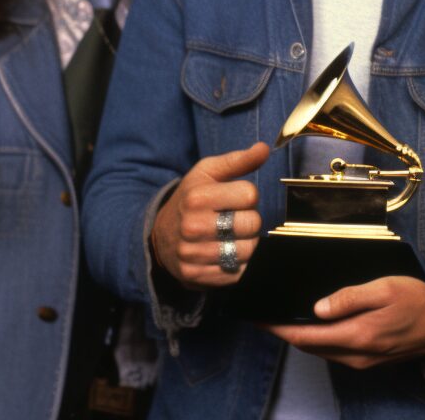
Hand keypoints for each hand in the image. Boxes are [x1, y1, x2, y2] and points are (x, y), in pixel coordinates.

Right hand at [150, 142, 268, 288]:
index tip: (236, 198)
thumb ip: (238, 160)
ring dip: (247, 243)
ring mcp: (194, 254)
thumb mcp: (208, 172)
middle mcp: (193, 226)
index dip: (248, 195)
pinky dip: (238, 263)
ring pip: (249, 250)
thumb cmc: (191, 198)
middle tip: (235, 219)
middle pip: (252, 223)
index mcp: (197, 197)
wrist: (160, 235)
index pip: (249, 194)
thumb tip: (264, 148)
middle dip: (249, 220)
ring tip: (232, 236)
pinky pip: (238, 272)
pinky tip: (225, 253)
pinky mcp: (197, 276)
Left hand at [266, 277, 424, 368]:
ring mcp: (362, 361)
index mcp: (357, 335)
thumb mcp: (385, 288)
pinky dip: (318, 340)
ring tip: (283, 317)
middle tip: (265, 314)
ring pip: (320, 351)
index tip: (259, 318)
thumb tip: (316, 308)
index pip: (306, 336)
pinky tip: (315, 325)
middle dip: (284, 332)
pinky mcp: (368, 360)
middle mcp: (356, 355)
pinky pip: (334, 352)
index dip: (279, 328)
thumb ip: (350, 298)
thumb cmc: (416, 299)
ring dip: (300, 337)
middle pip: (308, 346)